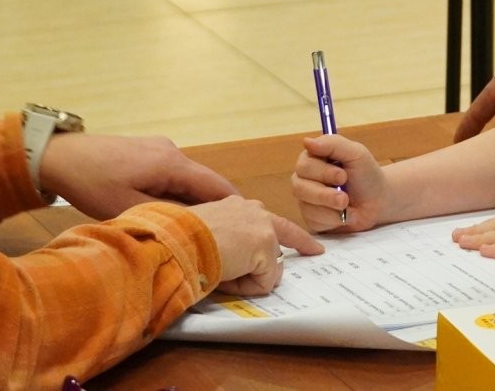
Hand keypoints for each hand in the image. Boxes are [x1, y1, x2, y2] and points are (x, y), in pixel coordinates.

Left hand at [37, 133, 238, 218]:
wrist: (58, 155)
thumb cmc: (90, 182)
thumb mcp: (128, 208)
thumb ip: (166, 216)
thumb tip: (197, 227)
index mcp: (172, 163)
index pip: (218, 186)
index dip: (236, 209)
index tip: (248, 229)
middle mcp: (173, 151)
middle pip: (207, 182)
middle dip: (217, 208)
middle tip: (225, 235)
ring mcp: (160, 149)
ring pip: (189, 179)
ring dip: (195, 202)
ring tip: (197, 229)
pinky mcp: (148, 152)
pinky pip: (174, 174)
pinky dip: (179, 193)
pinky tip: (172, 212)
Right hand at [185, 195, 323, 295]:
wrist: (177, 241)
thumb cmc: (181, 241)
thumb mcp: (207, 238)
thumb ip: (231, 244)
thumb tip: (244, 264)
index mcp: (236, 207)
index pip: (266, 219)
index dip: (285, 233)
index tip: (303, 240)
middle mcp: (253, 211)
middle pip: (287, 231)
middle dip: (302, 244)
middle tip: (317, 251)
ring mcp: (263, 228)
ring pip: (268, 265)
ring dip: (249, 277)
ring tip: (222, 273)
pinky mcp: (265, 247)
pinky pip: (263, 282)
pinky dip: (246, 286)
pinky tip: (227, 276)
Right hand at [291, 133, 388, 232]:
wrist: (378, 202)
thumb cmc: (366, 174)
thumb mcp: (356, 153)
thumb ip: (333, 144)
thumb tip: (306, 141)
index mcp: (313, 160)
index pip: (303, 165)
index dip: (322, 172)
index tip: (343, 175)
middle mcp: (304, 179)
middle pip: (299, 187)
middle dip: (325, 193)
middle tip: (345, 197)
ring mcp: (306, 200)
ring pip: (306, 205)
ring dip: (330, 206)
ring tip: (347, 205)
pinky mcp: (312, 219)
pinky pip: (313, 221)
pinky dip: (332, 219)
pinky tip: (344, 215)